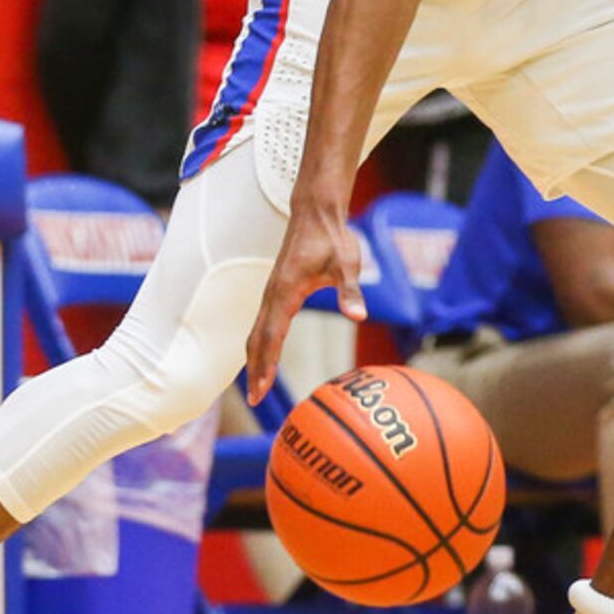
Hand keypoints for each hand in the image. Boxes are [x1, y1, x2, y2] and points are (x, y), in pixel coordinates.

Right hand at [244, 202, 365, 404]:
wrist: (316, 213)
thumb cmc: (333, 239)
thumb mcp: (347, 265)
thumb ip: (350, 291)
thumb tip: (359, 316)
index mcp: (286, 291)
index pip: (271, 335)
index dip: (267, 363)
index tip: (262, 388)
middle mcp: (273, 294)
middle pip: (257, 339)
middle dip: (255, 370)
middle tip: (254, 400)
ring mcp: (272, 292)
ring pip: (256, 331)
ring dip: (254, 359)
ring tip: (255, 386)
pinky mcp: (276, 290)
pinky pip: (262, 322)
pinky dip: (259, 344)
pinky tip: (263, 356)